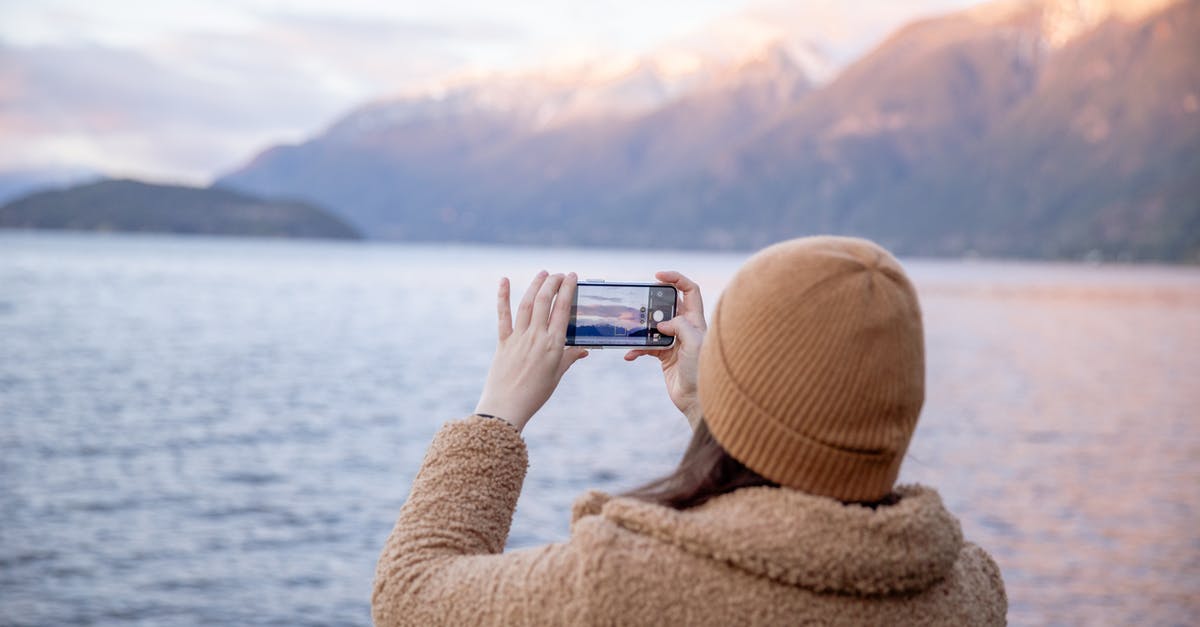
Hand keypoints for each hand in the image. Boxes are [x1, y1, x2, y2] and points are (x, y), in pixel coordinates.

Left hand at [474, 272, 588, 432]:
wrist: (507, 407)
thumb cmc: (535, 394)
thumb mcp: (556, 376)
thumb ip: (570, 358)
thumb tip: (584, 349)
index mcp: (553, 345)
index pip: (563, 310)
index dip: (568, 289)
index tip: (572, 277)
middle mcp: (536, 337)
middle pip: (544, 301)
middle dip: (553, 282)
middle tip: (560, 274)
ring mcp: (518, 338)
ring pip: (527, 304)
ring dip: (535, 285)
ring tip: (543, 274)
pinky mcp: (503, 342)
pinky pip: (503, 315)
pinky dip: (503, 296)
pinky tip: (504, 280)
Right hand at [624, 271, 706, 428]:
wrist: (697, 400)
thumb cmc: (702, 372)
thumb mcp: (694, 344)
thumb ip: (680, 326)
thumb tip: (661, 323)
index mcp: (696, 321)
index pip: (689, 291)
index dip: (676, 279)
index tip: (658, 276)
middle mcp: (686, 328)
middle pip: (667, 306)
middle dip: (651, 303)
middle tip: (637, 304)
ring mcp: (674, 341)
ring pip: (653, 326)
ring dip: (639, 327)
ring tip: (626, 327)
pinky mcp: (665, 356)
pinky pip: (646, 347)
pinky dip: (636, 349)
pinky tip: (630, 355)